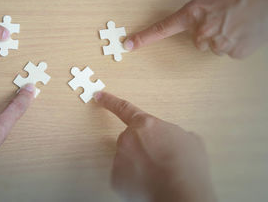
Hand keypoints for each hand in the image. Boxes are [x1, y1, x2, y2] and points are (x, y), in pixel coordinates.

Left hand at [95, 92, 215, 201]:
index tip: (99, 96)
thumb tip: (173, 139)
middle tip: (158, 159)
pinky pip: (124, 175)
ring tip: (157, 173)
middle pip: (131, 139)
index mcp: (145, 124)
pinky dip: (134, 179)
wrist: (181, 193)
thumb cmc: (187, 167)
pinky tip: (149, 183)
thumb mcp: (188, 139)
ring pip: (127, 158)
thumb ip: (172, 133)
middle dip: (141, 147)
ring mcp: (120, 157)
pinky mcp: (116, 177)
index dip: (109, 101)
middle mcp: (128, 138)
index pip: (123, 108)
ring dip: (138, 163)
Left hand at [123, 0, 267, 58]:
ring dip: (222, 37)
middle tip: (222, 18)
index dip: (144, 38)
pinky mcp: (233, 52)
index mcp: (192, 14)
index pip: (162, 29)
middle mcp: (201, 31)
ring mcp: (217, 44)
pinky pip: (228, 51)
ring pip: (213, 46)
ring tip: (236, 21)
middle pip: (196, 40)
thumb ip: (196, 13)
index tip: (129, 45)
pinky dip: (235, 42)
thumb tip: (194, 26)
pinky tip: (242, 30)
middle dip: (206, 31)